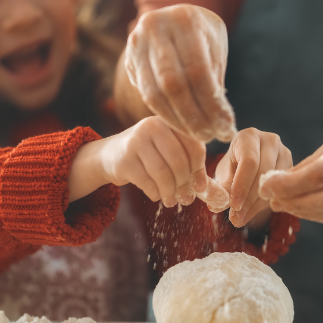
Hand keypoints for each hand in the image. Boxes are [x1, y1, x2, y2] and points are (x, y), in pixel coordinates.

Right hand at [79, 116, 207, 207]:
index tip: (200, 187)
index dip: (200, 169)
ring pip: (162, 173)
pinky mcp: (124, 159)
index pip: (194, 145)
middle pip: (178, 160)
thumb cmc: (148, 156)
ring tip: (171, 201)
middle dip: (184, 184)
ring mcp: (135, 141)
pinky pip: (147, 182)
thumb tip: (212, 192)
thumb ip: (191, 166)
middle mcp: (152, 126)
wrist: (110, 155)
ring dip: (170, 192)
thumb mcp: (169, 152)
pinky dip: (155, 193)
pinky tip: (156, 195)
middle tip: (186, 199)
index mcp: (169, 122)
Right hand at [124, 5, 236, 142]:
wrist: (173, 19)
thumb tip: (221, 122)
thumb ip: (215, 79)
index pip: (198, 71)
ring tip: (199, 136)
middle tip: (211, 137)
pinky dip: (166, 114)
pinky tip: (182, 126)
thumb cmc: (203, 37)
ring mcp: (137, 42)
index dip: (211, 104)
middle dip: (194, 116)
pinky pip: (146, 94)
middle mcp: (155, 27)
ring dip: (178, 121)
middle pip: (173, 83)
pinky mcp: (129, 59)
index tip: (226, 127)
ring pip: (155, 93)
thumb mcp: (215, 48)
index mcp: (185, 20)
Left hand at [215, 128, 292, 227]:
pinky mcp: (293, 167)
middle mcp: (270, 140)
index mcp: (249, 136)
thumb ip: (223, 187)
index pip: (249, 161)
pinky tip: (253, 212)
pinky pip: (282, 189)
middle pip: (264, 172)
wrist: (246, 164)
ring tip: (241, 218)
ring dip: (257, 205)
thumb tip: (218, 205)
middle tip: (236, 217)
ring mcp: (285, 153)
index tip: (234, 206)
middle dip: (249, 198)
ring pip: (275, 182)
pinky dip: (267, 204)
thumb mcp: (224, 174)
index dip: (242, 185)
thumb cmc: (232, 166)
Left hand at [259, 109, 322, 226]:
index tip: (265, 185)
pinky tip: (305, 207)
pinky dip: (322, 215)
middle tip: (270, 199)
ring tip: (283, 204)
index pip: (320, 173)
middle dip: (294, 203)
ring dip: (306, 212)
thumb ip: (316, 158)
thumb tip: (279, 182)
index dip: (289, 185)